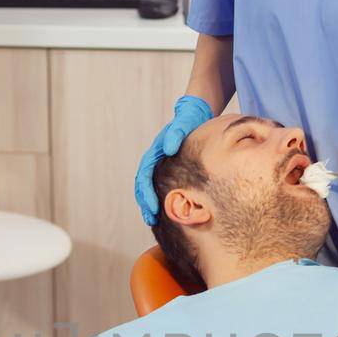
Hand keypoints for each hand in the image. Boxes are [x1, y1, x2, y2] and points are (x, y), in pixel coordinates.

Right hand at [134, 94, 214, 224]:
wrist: (195, 115)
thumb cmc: (188, 119)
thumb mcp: (183, 124)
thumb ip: (176, 134)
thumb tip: (169, 149)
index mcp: (154, 153)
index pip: (144, 176)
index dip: (146, 193)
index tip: (152, 207)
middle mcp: (154, 161)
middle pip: (143, 186)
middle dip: (145, 203)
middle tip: (151, 219)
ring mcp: (161, 166)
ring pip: (150, 189)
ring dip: (150, 205)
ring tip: (154, 221)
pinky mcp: (171, 171)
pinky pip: (162, 188)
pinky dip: (161, 200)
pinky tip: (168, 212)